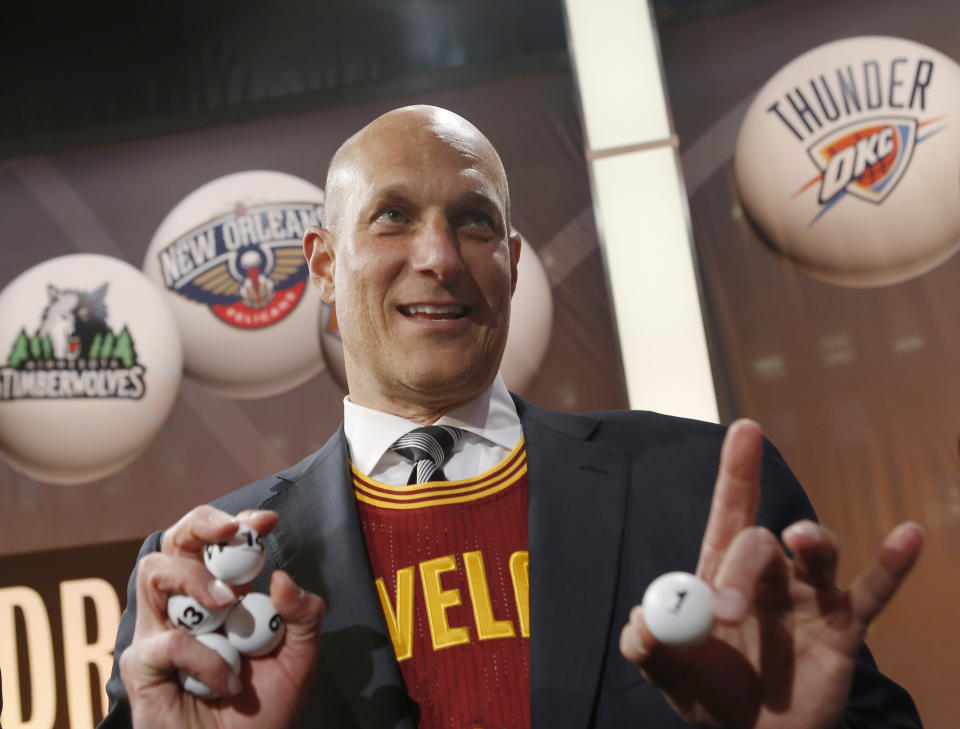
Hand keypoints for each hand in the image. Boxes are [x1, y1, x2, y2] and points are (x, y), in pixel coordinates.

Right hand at [118, 507, 325, 728]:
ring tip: (227, 603)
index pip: (218, 544)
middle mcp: (186, 606)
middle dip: (201, 524)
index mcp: (222, 595)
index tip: (267, 522)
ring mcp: (159, 631)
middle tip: (231, 532)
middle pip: (174, 542)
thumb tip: (280, 577)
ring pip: (153, 573)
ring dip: (194, 579)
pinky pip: (168, 642)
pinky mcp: (140, 666)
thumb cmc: (264, 710)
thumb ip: (303, 615)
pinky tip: (229, 682)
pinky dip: (205, 659)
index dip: (237, 524)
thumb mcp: (300, 657)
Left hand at [619, 420, 922, 728]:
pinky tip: (909, 535)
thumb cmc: (711, 697)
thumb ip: (649, 648)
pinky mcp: (843, 628)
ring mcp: (809, 598)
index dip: (737, 471)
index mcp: (722, 575)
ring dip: (812, 541)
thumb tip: (641, 620)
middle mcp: (768, 576)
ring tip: (803, 539)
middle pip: (760, 543)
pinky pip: (873, 593)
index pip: (730, 513)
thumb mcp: (670, 675)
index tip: (744, 428)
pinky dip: (892, 565)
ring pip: (816, 554)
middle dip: (742, 569)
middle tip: (727, 612)